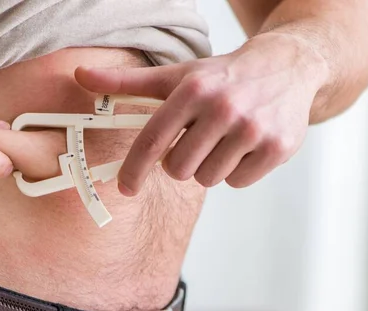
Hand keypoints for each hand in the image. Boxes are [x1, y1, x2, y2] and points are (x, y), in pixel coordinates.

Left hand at [75, 32, 328, 195]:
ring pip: (208, 179)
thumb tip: (80, 75)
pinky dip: (235, 171)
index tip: (126, 188)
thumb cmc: (221, 77)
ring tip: (223, 139)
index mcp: (193, 90)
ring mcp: (253, 129)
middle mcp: (224, 108)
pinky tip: (244, 146)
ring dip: (209, 166)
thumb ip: (126, 82)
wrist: (287, 66)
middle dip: (181, 162)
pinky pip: (237, 182)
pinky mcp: (277, 147)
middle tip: (196, 141)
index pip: (152, 141)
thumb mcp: (175, 75)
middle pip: (179, 169)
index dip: (134, 169)